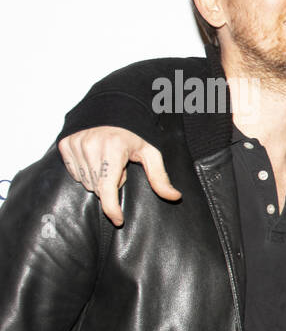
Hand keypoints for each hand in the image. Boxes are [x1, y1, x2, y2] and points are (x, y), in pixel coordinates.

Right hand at [58, 127, 180, 226]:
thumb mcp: (151, 153)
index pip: (107, 188)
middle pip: (98, 188)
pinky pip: (74, 173)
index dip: (111, 208)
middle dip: (112, 185)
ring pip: (85, 182)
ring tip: (109, 164)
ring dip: (99, 180)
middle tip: (120, 169)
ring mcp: (76, 144)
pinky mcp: (65, 144)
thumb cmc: (133, 134)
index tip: (118, 220)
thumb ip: (160, 176)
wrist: (112, 110)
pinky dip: (85, 172)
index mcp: (114, 148)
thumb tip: (174, 196)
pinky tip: (96, 161)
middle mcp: (91, 145)